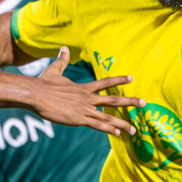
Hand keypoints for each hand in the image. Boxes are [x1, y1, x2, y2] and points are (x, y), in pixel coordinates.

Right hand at [28, 47, 142, 135]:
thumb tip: (63, 48)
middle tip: (144, 103)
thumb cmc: (43, 83)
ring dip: (123, 123)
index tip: (131, 78)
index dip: (119, 79)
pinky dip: (108, 129)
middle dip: (130, 102)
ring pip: (108, 117)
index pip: (106, 83)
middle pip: (113, 100)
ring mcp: (84, 109)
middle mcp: (87, 98)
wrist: (36, 94)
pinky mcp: (78, 119)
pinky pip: (97, 125)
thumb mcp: (54, 70)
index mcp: (84, 88)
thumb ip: (62, 61)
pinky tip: (118, 133)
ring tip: (134, 129)